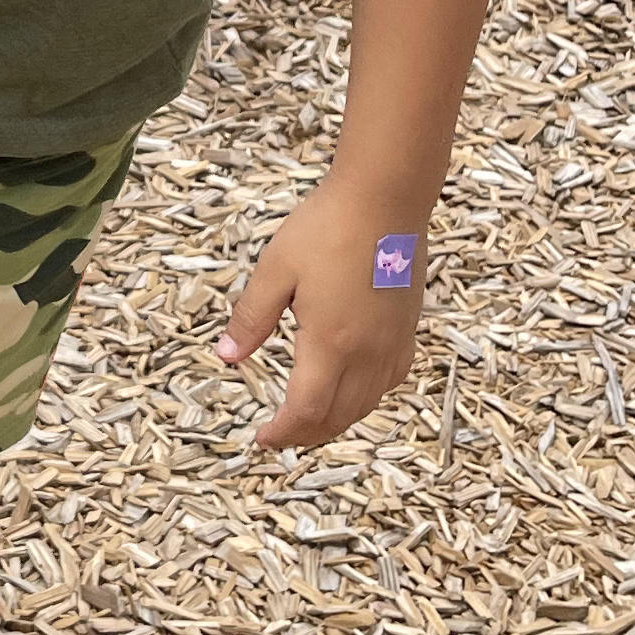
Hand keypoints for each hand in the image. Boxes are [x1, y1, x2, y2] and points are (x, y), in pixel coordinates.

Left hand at [218, 181, 424, 451]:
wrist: (385, 196)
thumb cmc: (327, 226)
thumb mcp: (275, 269)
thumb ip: (251, 318)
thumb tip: (227, 357)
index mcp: (330, 343)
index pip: (305, 410)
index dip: (282, 433)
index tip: (262, 439)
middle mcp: (366, 353)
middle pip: (337, 417)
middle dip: (305, 434)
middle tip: (279, 434)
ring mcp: (392, 343)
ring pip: (366, 405)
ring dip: (336, 421)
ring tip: (309, 419)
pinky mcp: (407, 330)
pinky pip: (389, 382)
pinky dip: (366, 398)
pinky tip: (352, 389)